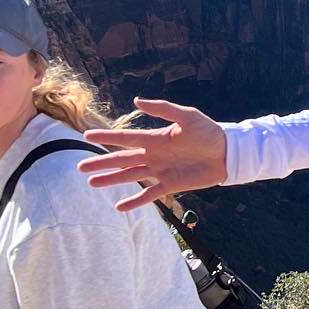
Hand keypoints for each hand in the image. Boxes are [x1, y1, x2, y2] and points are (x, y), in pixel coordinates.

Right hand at [78, 99, 229, 211]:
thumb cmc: (209, 132)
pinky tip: (119, 207)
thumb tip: (137, 101)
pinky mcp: (171, 185)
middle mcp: (153, 155)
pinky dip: (134, 201)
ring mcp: (160, 171)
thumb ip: (163, 109)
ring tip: (92, 183)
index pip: (125, 138)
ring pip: (130, 177)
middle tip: (80, 167)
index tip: (87, 136)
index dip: (106, 137)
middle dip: (101, 163)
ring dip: (111, 180)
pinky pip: (149, 195)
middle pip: (122, 160)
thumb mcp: (187, 116)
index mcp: (155, 138)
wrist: (228, 153)